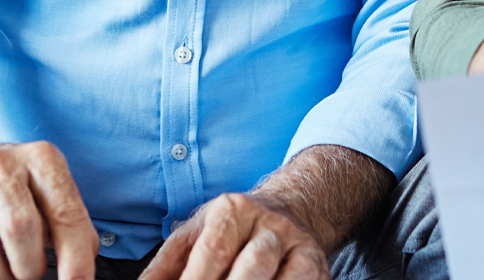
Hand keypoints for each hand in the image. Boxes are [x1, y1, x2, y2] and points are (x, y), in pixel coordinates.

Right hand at [0, 141, 99, 279]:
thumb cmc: (15, 187)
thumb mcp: (50, 191)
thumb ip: (70, 225)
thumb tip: (81, 270)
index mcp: (41, 157)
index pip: (65, 213)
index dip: (75, 258)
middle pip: (19, 229)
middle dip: (30, 268)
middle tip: (31, 275)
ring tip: (7, 276)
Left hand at [140, 192, 325, 279]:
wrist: (290, 209)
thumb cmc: (231, 231)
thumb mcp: (195, 235)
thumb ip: (166, 266)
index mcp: (232, 211)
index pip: (213, 250)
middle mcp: (269, 224)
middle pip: (252, 267)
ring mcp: (298, 245)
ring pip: (287, 278)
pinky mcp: (317, 266)